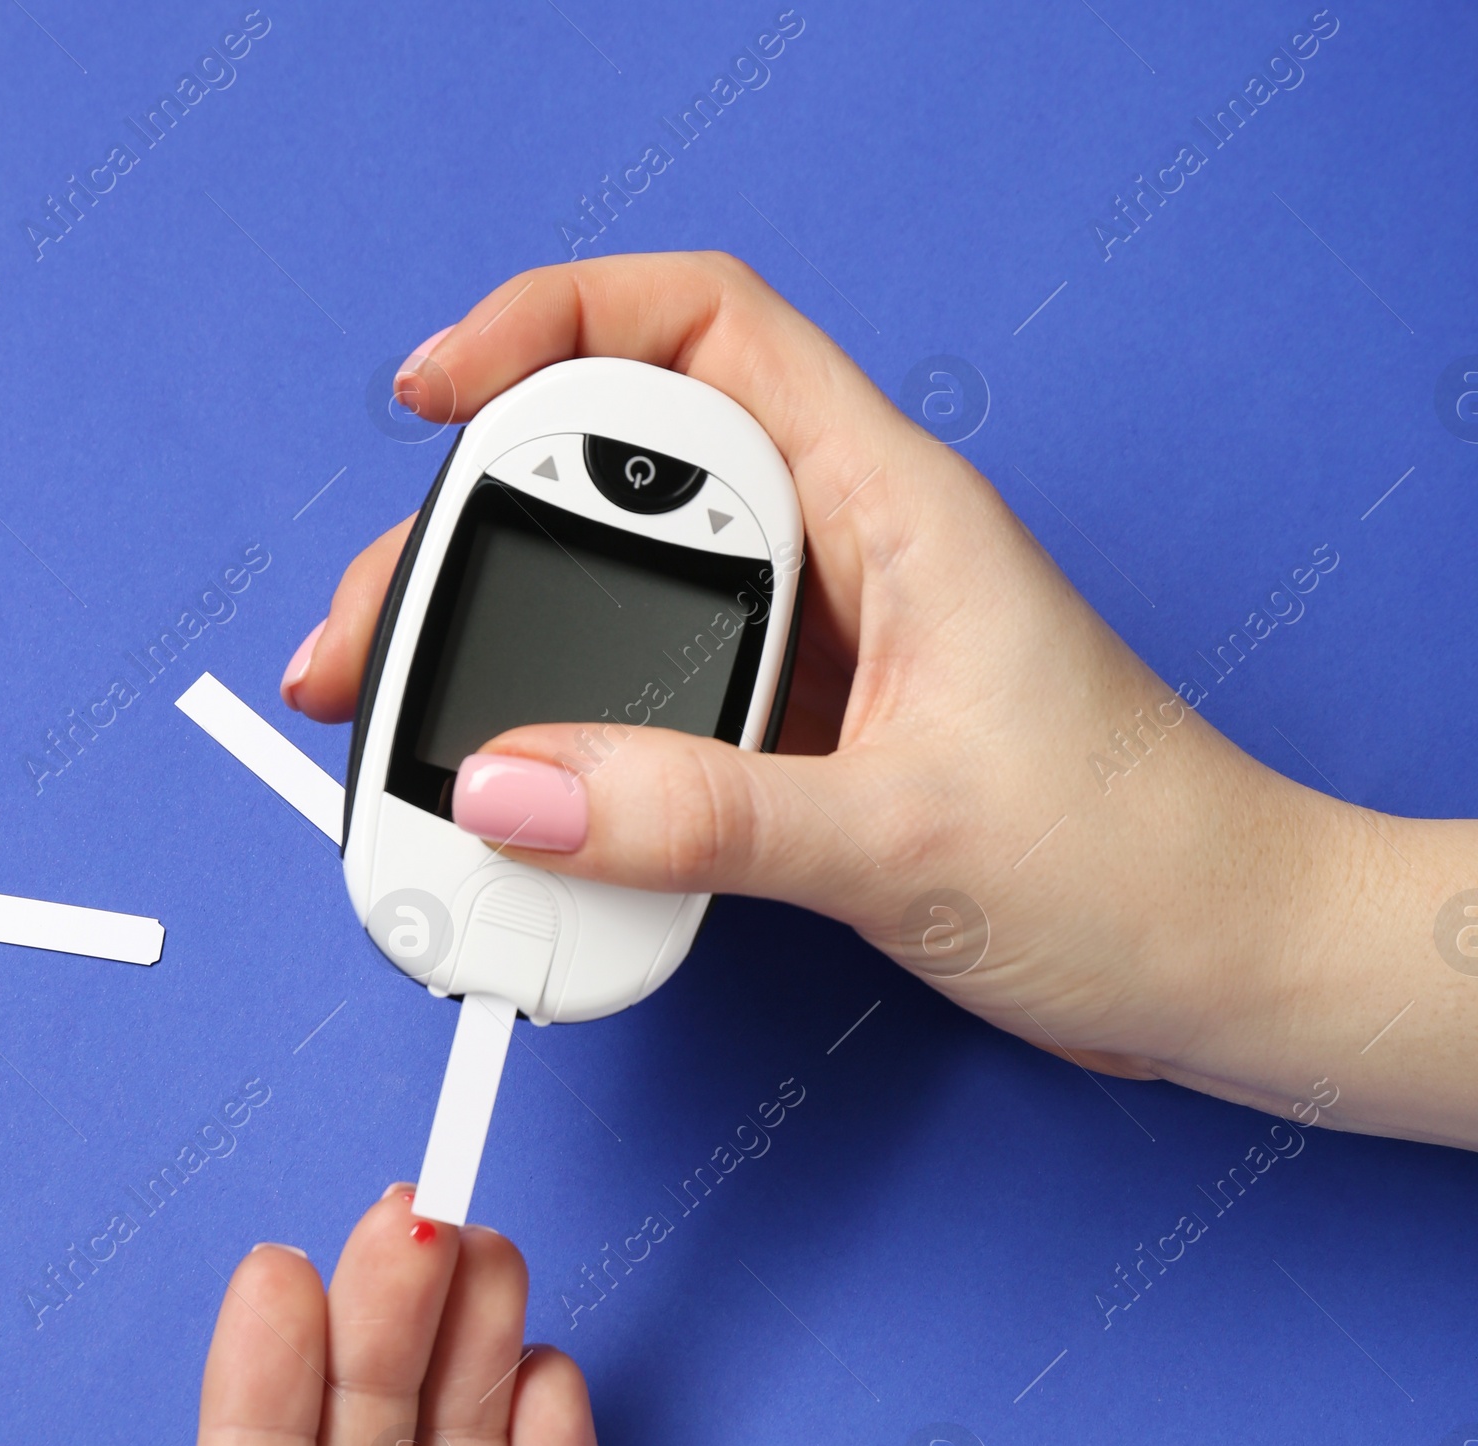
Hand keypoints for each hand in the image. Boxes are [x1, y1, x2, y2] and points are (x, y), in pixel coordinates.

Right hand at [285, 252, 1477, 1151]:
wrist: (1220, 964)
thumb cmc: (1129, 865)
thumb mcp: (898, 837)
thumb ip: (696, 813)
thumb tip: (508, 789)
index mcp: (892, 505)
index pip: (703, 329)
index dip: (554, 327)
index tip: (435, 399)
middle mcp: (851, 555)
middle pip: (624, 473)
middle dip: (481, 529)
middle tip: (380, 634)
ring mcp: (829, 651)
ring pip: (633, 600)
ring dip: (515, 648)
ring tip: (415, 724)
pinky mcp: (817, 743)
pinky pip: (665, 708)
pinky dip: (579, 741)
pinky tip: (523, 796)